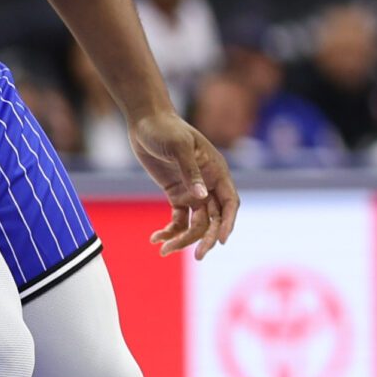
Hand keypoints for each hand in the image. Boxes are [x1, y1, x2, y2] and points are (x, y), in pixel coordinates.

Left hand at [130, 110, 239, 259]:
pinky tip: (155, 238)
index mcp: (217, 172)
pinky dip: (169, 230)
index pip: (230, 203)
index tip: (221, 240)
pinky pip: (177, 219)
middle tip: (197, 256)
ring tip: (164, 250)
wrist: (146, 120)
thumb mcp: (179, 147)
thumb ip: (191, 172)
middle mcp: (209, 185)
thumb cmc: (166, 129)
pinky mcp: (176, 194)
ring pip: (195, 223)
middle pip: (214, 218)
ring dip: (183, 239)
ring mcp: (193, 191)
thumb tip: (201, 197)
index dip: (228, 223)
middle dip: (207, 238)